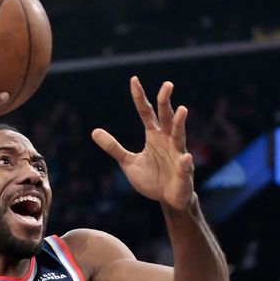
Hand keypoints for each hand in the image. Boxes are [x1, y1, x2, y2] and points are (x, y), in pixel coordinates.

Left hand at [92, 77, 193, 209]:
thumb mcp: (128, 162)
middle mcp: (168, 140)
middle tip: (167, 85)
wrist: (168, 200)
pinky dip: (185, 162)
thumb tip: (94, 131)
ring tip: (182, 110)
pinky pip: (185, 166)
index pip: (146, 112)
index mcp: (154, 136)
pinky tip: (185, 158)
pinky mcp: (184, 172)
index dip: (140, 97)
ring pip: (179, 136)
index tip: (134, 80)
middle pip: (167, 117)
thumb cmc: (151, 179)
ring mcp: (178, 154)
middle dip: (166, 102)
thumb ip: (114, 147)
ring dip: (180, 124)